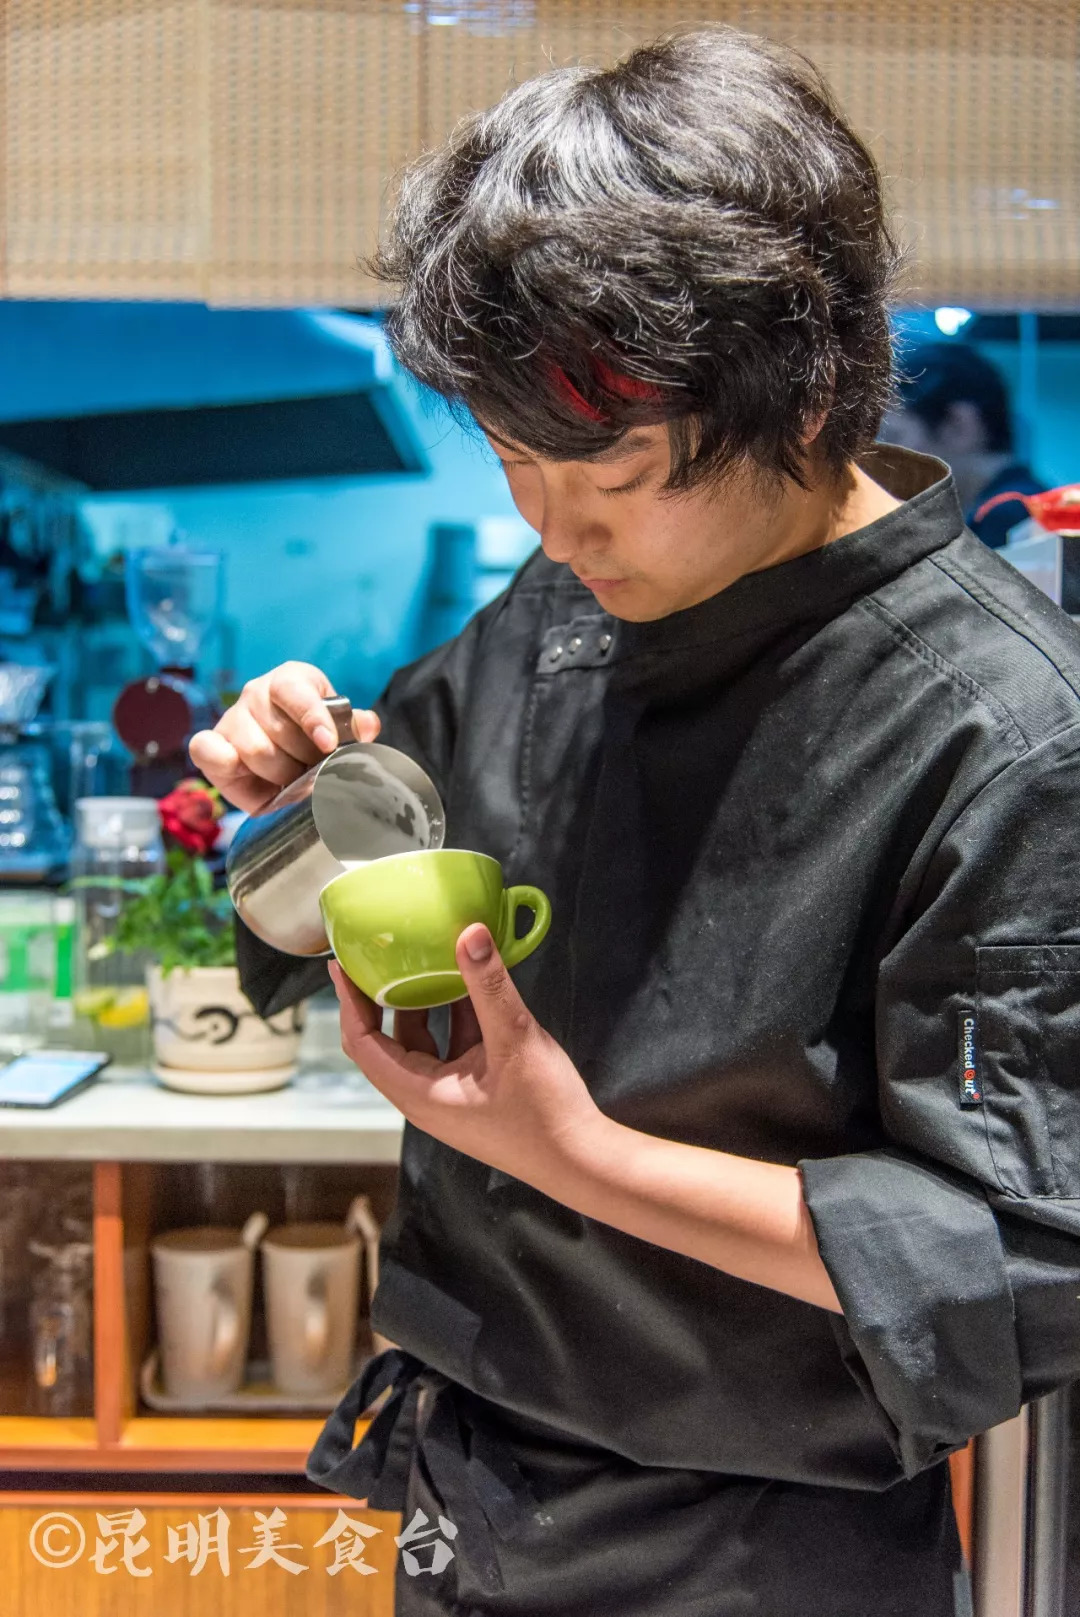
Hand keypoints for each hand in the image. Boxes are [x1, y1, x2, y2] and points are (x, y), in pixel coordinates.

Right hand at [189, 662, 380, 812]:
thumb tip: (369, 724)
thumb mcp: (339, 732)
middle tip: (314, 773)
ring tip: (291, 781)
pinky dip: (224, 763)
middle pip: (279, 731)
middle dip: (303, 761)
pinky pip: (206, 749)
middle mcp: (257, 692)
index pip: (296, 691)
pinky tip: (243, 774)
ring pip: (255, 751)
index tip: (328, 744)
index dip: (313, 717)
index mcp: (292, 680)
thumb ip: (353, 728)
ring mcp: (232, 717)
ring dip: (279, 774)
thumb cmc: (314, 742)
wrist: (285, 767)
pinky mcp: (209, 744)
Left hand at [330, 925, 605, 1188]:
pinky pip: (451, 1048)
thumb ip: (489, 985)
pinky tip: (469, 986)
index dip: (349, 1003)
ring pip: (421, 1043)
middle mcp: (425, 1097)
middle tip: (376, 956)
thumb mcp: (514, 1039)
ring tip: (422, 961)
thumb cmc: (542, 1111)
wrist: (580, 1160)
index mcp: (419, 1092)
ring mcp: (450, 1097)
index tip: (341, 965)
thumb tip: (469, 932)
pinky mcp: (474, 1093)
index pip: (363, 1043)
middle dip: (379, 1000)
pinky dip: (454, 1018)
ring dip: (421, 1005)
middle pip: (385, 1042)